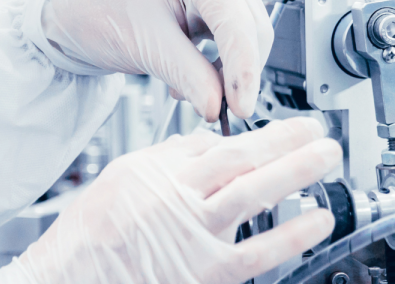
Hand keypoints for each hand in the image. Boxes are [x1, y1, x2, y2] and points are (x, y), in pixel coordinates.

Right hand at [0, 118, 340, 283]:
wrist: (67, 281)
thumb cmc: (87, 239)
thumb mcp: (119, 181)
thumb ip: (165, 160)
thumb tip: (202, 142)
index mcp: (156, 171)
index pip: (214, 143)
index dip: (255, 133)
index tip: (282, 127)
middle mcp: (177, 198)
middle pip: (241, 158)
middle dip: (285, 140)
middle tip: (318, 129)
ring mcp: (194, 236)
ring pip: (255, 193)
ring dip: (296, 171)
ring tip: (326, 157)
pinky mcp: (206, 272)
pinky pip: (259, 251)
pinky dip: (293, 234)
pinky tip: (319, 220)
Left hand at [40, 0, 271, 120]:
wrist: (74, 9)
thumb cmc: (97, 9)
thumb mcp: (144, 46)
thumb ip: (188, 75)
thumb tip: (219, 106)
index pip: (237, 20)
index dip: (244, 67)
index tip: (242, 107)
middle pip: (250, 28)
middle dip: (239, 73)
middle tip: (223, 112)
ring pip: (246, 37)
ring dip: (230, 73)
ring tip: (198, 96)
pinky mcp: (213, 2)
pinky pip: (232, 39)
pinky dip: (220, 67)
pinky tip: (193, 81)